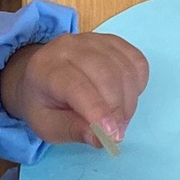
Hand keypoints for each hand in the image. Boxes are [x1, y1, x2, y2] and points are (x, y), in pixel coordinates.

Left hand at [0, 31, 148, 146]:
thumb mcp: (47, 126)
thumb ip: (71, 131)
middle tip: (117, 133)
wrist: (41, 74)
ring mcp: (93, 40)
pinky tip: (126, 97)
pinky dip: (138, 84)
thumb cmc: (44, 104)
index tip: (113, 136)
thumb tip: (100, 138)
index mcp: (46, 68)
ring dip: (129, 101)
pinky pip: (137, 61)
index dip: (98, 111)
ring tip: (120, 119)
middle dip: (118, 110)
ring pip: (125, 70)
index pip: (78, 86)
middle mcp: (69, 47)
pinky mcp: (113, 41)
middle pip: (106, 76)